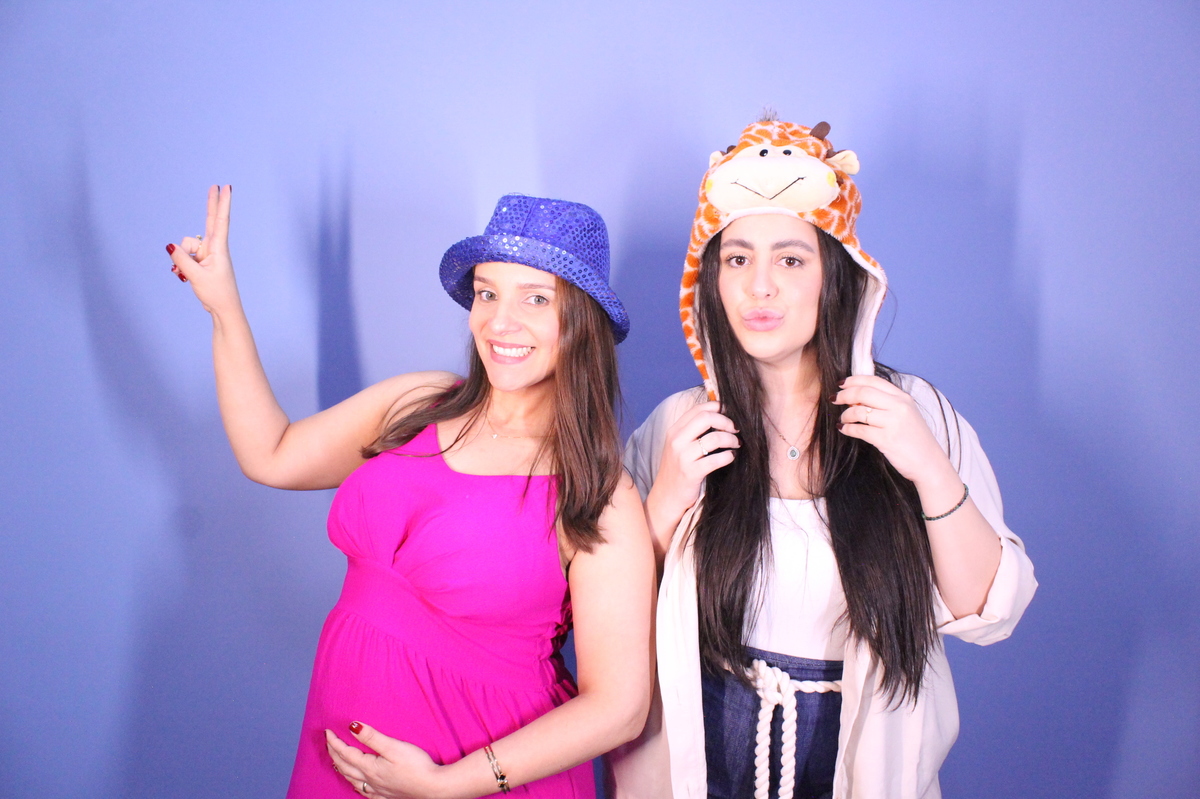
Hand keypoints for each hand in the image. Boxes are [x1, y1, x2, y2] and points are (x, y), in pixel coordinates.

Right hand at [167, 184, 240, 315]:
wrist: (223, 309)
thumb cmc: (216, 293)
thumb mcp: (197, 276)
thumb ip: (182, 260)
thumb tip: (171, 246)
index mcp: (219, 249)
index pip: (220, 221)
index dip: (222, 203)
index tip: (226, 187)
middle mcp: (214, 248)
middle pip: (210, 221)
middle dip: (211, 204)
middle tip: (215, 185)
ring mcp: (207, 254)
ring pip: (187, 245)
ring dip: (182, 258)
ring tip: (189, 274)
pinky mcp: (202, 261)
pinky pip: (185, 256)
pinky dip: (181, 264)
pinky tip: (186, 276)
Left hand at [326, 722, 444, 798]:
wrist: (433, 788)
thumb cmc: (417, 766)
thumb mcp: (393, 747)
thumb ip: (372, 737)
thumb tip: (352, 727)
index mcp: (370, 767)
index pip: (346, 753)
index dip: (335, 742)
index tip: (328, 731)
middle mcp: (370, 780)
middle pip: (345, 766)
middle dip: (334, 753)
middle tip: (328, 742)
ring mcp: (377, 790)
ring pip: (352, 779)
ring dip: (341, 768)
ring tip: (336, 760)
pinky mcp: (386, 795)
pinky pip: (363, 791)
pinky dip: (355, 784)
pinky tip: (357, 784)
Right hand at [645, 401, 738, 538]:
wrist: (666, 497)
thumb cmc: (678, 469)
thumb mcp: (680, 445)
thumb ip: (694, 430)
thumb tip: (720, 413)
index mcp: (674, 430)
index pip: (698, 409)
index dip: (718, 407)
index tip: (730, 413)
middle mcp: (676, 440)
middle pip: (706, 418)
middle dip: (727, 421)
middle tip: (736, 430)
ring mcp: (683, 457)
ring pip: (714, 438)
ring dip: (731, 439)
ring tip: (736, 444)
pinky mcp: (691, 472)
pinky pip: (716, 459)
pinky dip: (728, 456)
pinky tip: (731, 457)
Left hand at [832, 375, 956, 489]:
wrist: (930, 463)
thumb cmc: (915, 439)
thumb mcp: (906, 414)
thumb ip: (886, 403)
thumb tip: (856, 398)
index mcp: (903, 397)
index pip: (874, 381)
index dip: (854, 380)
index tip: (841, 384)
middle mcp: (899, 406)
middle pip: (863, 392)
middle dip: (844, 395)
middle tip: (834, 399)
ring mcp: (893, 422)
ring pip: (858, 411)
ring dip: (845, 415)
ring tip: (842, 419)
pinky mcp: (886, 439)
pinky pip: (859, 430)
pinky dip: (847, 428)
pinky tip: (843, 429)